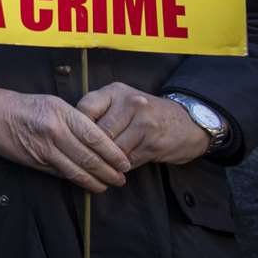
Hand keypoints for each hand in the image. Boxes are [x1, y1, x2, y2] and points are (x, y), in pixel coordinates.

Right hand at [0, 85, 130, 192]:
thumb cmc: (22, 105)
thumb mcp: (52, 103)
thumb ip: (74, 121)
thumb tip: (97, 141)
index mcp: (61, 113)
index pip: (95, 137)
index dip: (113, 153)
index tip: (125, 162)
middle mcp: (54, 131)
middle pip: (89, 157)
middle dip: (109, 172)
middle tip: (121, 179)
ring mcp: (43, 148)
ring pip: (76, 170)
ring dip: (95, 181)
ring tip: (107, 185)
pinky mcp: (34, 161)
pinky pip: (60, 173)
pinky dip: (75, 180)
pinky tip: (85, 183)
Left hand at [77, 82, 210, 167]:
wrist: (187, 123)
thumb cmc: (144, 114)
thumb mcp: (121, 102)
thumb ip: (98, 111)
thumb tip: (70, 132)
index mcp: (115, 91)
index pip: (85, 110)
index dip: (78, 128)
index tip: (75, 138)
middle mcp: (130, 103)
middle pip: (98, 133)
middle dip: (92, 148)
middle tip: (86, 158)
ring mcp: (144, 123)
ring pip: (112, 149)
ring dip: (106, 160)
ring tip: (103, 164)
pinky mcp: (154, 142)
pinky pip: (127, 160)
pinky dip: (121, 166)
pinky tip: (119, 166)